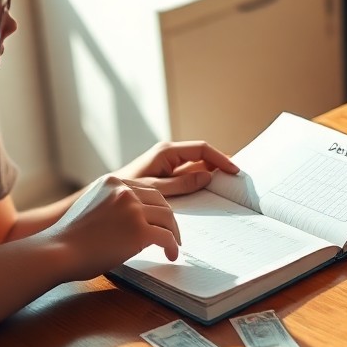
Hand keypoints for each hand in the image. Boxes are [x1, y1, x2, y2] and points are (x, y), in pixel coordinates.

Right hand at [43, 175, 183, 279]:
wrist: (58, 251)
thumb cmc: (69, 238)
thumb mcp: (91, 207)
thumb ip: (110, 206)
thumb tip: (128, 221)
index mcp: (112, 183)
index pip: (145, 189)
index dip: (155, 206)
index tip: (159, 218)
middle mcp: (124, 190)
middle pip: (160, 200)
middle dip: (168, 218)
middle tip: (171, 233)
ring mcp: (133, 209)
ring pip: (167, 217)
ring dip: (173, 232)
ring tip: (173, 245)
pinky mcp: (139, 231)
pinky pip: (166, 237)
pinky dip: (172, 247)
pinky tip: (171, 255)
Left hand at [112, 140, 239, 196]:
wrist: (108, 196)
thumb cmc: (127, 190)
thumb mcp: (156, 189)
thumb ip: (181, 183)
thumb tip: (207, 176)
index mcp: (167, 151)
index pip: (202, 150)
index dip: (221, 158)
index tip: (234, 170)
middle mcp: (169, 154)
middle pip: (202, 156)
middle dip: (220, 164)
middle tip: (238, 176)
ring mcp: (169, 163)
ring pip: (197, 165)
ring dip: (213, 173)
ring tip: (229, 183)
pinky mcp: (167, 173)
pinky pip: (189, 174)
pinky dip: (201, 180)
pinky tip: (211, 189)